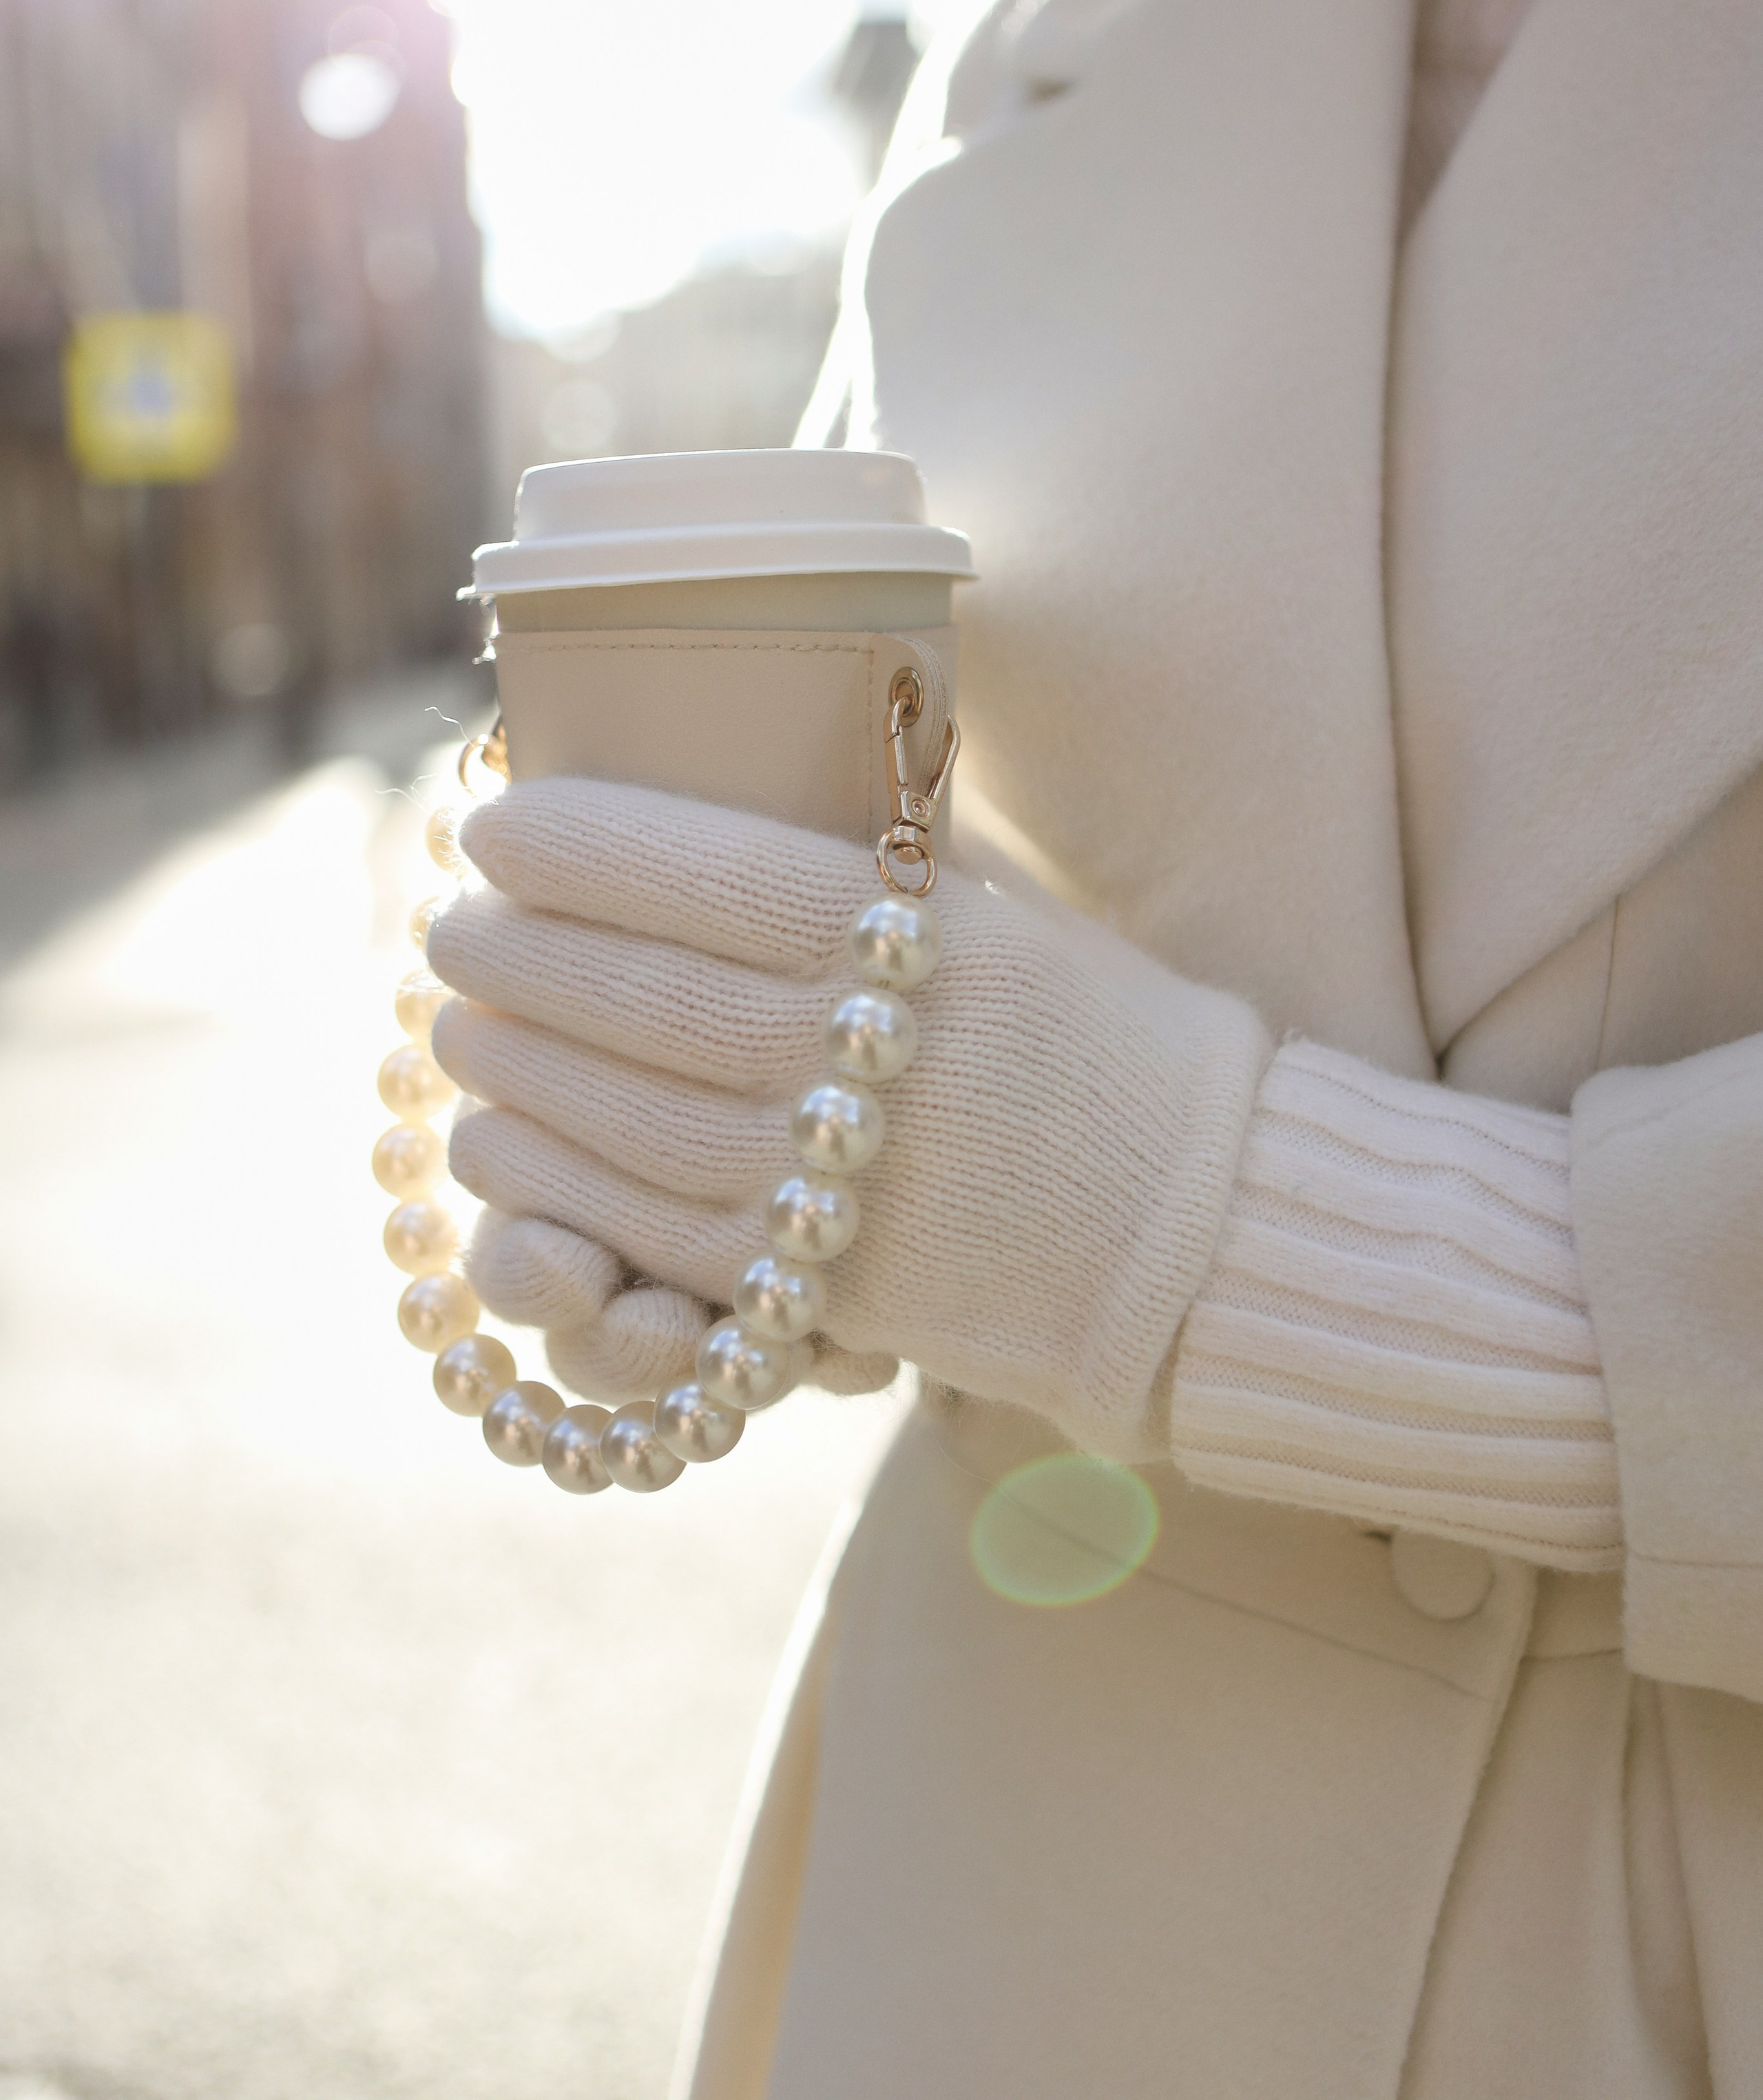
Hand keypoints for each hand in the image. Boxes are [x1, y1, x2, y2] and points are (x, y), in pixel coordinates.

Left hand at [427, 778, 1267, 1456]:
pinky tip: (496, 1142)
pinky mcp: (833, 1293)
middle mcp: (882, 1059)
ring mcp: (855, 1185)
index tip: (496, 827)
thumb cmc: (1107, 1046)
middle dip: (516, 957)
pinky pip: (657, 1234)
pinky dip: (553, 1185)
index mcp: (927, 943)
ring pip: (627, 1119)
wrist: (1214, 1228)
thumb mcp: (1007, 921)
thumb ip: (875, 879)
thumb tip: (722, 806)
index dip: (582, 847)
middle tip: (449, 929)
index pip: (711, 876)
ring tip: (453, 1030)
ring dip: (513, 1069)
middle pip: (645, 997)